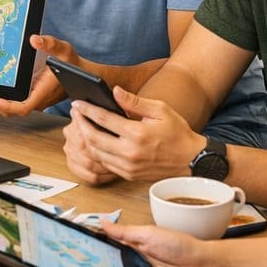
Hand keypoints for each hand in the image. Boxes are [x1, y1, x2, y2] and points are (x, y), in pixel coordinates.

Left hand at [0, 34, 74, 116]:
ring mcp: (36, 98)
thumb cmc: (73, 62)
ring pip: (15, 108)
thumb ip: (49, 43)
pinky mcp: (34, 95)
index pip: (24, 107)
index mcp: (43, 91)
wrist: (82, 73)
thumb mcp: (63, 48)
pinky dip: (5, 100)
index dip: (8, 106)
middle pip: (14, 111)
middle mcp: (38, 98)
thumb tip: (34, 39)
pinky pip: (18, 102)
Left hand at [62, 86, 202, 182]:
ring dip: (86, 139)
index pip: (104, 119)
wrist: (191, 160)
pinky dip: (96, 152)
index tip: (77, 103)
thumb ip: (135, 101)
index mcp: (137, 134)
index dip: (87, 110)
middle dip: (81, 125)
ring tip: (82, 126)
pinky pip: (105, 163)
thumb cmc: (177, 133)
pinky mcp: (128, 175)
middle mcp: (130, 152)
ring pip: (96, 153)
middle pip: (94, 138)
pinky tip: (95, 141)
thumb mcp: (160, 110)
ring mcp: (128, 166)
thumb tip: (114, 91)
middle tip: (75, 114)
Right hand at [101, 221, 212, 266]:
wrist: (200, 265)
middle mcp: (134, 260)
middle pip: (111, 265)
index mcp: (132, 244)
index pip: (108, 246)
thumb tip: (102, 221)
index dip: (94, 249)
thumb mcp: (148, 234)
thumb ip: (124, 231)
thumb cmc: (178, 244)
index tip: (76, 251)